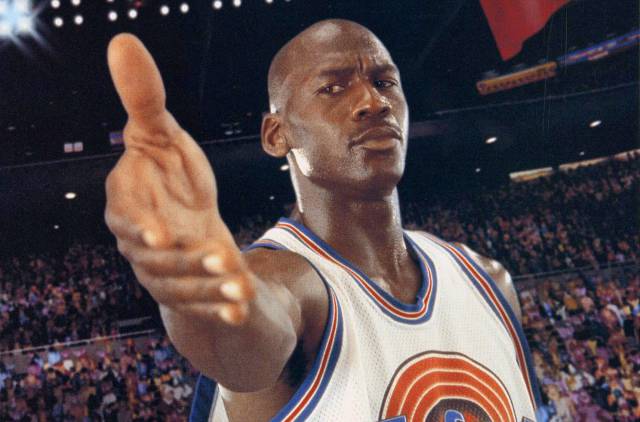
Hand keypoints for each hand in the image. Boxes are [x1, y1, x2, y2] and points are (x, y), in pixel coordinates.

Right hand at [104, 34, 253, 324]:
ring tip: (240, 285)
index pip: (123, 217)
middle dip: (185, 263)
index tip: (160, 236)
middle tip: (220, 259)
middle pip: (154, 260)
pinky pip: (198, 306)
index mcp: (128, 204)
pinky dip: (220, 309)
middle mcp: (138, 243)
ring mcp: (159, 272)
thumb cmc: (172, 171)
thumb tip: (123, 41)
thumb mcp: (164, 134)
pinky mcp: (185, 292)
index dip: (137, 227)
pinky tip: (243, 309)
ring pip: (177, 288)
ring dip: (207, 290)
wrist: (186, 218)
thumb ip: (145, 99)